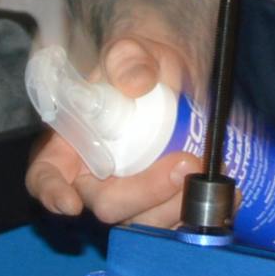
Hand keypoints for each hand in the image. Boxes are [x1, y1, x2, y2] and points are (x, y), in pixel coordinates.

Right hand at [22, 32, 198, 229]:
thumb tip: (136, 81)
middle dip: (143, 193)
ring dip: (176, 206)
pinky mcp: (162, 205)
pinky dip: (201, 212)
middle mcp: (95, 178)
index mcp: (70, 144)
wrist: (177, 80)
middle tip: (182, 164)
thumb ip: (128, 58)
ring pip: (143, 221)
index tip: (71, 204)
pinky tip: (228, 194)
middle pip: (106, 205)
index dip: (52, 192)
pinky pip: (177, 224)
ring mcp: (130, 197)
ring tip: (202, 168)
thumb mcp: (132, 52)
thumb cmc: (140, 66)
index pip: (45, 175)